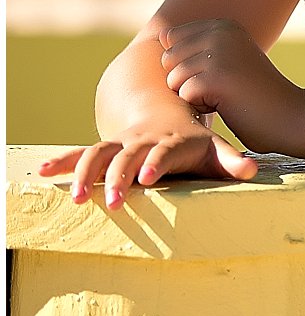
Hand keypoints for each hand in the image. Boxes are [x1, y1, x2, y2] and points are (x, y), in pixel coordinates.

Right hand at [37, 121, 257, 208]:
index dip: (157, 161)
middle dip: (120, 177)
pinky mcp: (104, 150)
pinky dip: (62, 162)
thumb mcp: (213, 151)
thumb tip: (252, 171)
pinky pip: (80, 154)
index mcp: (171, 141)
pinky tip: (42, 172)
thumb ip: (230, 160)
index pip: (165, 150)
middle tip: (117, 200)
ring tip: (78, 197)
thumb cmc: (195, 144)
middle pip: (128, 156)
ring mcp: (120, 144)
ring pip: (99, 154)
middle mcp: (142, 141)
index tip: (148, 177)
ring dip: (86, 174)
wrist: (167, 115)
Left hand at [159, 18, 303, 151]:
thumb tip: (162, 35)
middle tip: (224, 88)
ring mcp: (219, 53)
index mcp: (224, 25)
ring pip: (174, 79)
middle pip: (169, 60)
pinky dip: (203, 107)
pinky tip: (229, 104)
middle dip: (187, 81)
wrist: (292, 116)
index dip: (189, 66)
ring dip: (195, 96)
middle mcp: (221, 32)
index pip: (172, 41)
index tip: (221, 74)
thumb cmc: (256, 95)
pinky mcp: (216, 76)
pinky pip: (184, 95)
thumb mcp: (228, 60)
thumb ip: (197, 45)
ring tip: (228, 96)